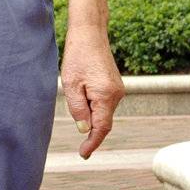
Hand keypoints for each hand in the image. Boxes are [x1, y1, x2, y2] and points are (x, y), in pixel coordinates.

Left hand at [59, 23, 123, 158]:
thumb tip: (85, 130)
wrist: (90, 34)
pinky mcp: (115, 85)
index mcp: (106, 96)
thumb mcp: (71, 85)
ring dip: (88, 112)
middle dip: (88, 126)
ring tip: (76, 87)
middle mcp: (117, 95)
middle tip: (74, 115)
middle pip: (103, 121)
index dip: (92, 143)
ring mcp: (118, 90)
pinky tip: (82, 89)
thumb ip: (78, 109)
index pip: (101, 128)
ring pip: (102, 111)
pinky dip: (93, 105)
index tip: (83, 154)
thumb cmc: (77, 57)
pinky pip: (104, 103)